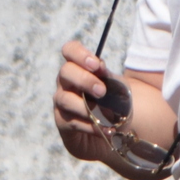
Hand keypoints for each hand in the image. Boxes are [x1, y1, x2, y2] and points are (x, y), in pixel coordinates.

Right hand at [52, 39, 115, 162]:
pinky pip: (72, 122)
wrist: (116, 129)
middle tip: (102, 91)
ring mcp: (62, 103)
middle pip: (65, 72)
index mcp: (79, 67)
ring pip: (65, 99)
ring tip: (107, 114)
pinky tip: (107, 129)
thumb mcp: (118, 88)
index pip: (70, 50)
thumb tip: (100, 66)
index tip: (96, 65)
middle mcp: (66, 82)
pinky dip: (91, 126)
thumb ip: (109, 77)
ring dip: (86, 106)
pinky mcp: (63, 123)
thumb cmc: (115, 103)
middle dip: (84, 80)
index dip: (79, 54)